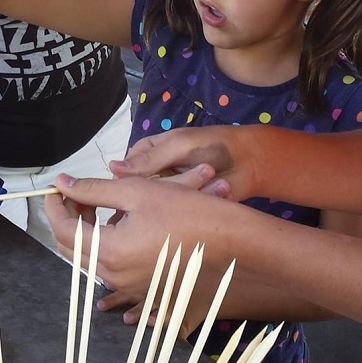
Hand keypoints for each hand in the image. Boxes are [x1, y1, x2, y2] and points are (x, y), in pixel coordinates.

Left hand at [46, 170, 232, 331]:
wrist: (234, 244)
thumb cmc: (189, 212)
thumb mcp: (138, 191)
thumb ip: (95, 189)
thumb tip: (63, 183)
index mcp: (110, 252)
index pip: (65, 231)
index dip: (55, 207)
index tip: (57, 188)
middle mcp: (116, 278)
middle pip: (74, 250)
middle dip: (70, 219)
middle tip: (78, 194)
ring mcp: (132, 289)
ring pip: (94, 262)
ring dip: (90, 234)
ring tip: (102, 208)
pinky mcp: (148, 292)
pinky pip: (115, 276)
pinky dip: (109, 252)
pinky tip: (121, 233)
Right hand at [115, 126, 249, 200]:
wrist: (250, 162)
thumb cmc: (213, 145)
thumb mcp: (180, 146)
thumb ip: (149, 159)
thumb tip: (112, 168)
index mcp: (146, 154)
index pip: (124, 174)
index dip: (129, 185)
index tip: (142, 190)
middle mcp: (153, 176)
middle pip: (140, 193)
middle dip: (164, 192)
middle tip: (192, 182)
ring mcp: (168, 196)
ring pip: (159, 207)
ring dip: (183, 198)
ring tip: (209, 183)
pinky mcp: (182, 211)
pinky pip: (177, 217)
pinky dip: (193, 209)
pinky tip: (209, 201)